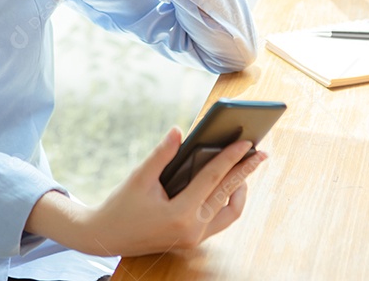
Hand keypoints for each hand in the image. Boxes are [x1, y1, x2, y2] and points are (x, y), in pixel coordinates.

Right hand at [80, 127, 267, 256]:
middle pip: (227, 194)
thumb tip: (179, 130)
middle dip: (246, 171)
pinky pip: (221, 220)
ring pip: (230, 212)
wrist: (107, 236)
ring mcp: (195, 237)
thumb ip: (162, 154)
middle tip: (261, 153)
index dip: (230, 158)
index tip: (246, 143)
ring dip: (239, 189)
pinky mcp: (193, 239)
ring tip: (244, 167)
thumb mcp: (139, 177)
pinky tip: (227, 184)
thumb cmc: (121, 206)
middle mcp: (192, 229)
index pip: (212, 180)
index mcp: (180, 214)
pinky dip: (228, 201)